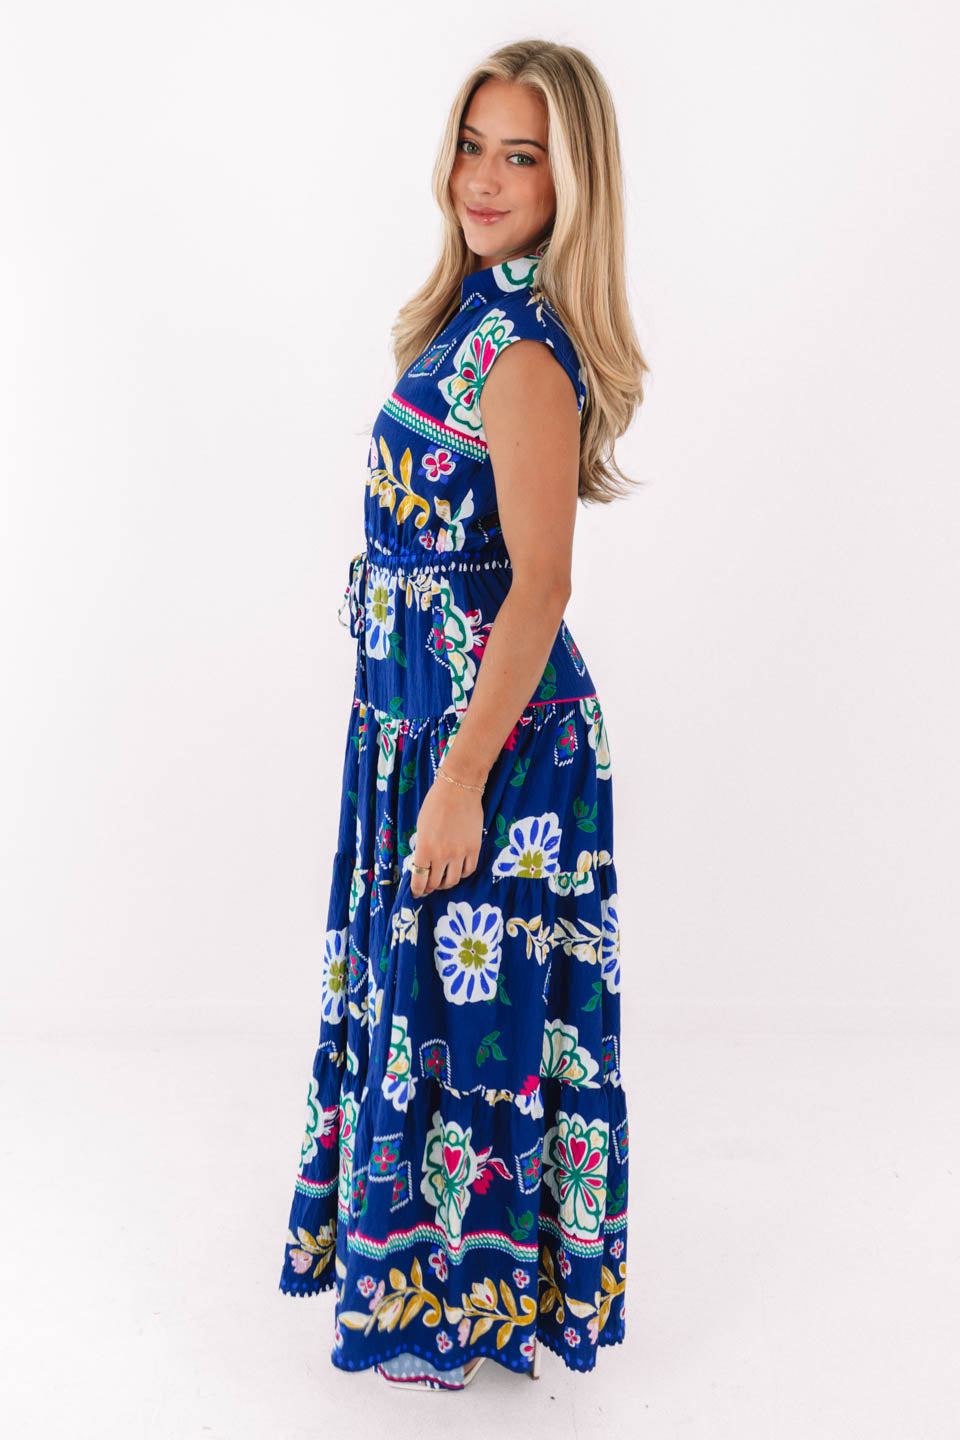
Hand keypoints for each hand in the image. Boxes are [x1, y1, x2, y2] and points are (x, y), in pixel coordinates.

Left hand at [408, 768, 483, 896]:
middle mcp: (442, 855)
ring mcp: (460, 853)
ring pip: (452, 881)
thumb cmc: (435, 804)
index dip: (416, 890)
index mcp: (424, 849)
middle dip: (429, 888)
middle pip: (435, 883)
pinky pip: (468, 870)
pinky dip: (461, 874)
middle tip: (427, 888)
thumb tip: (423, 864)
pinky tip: (457, 871)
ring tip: (442, 880)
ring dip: (445, 884)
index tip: (415, 892)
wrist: (458, 789)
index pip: (419, 879)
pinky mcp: (474, 848)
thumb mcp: (421, 827)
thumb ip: (422, 847)